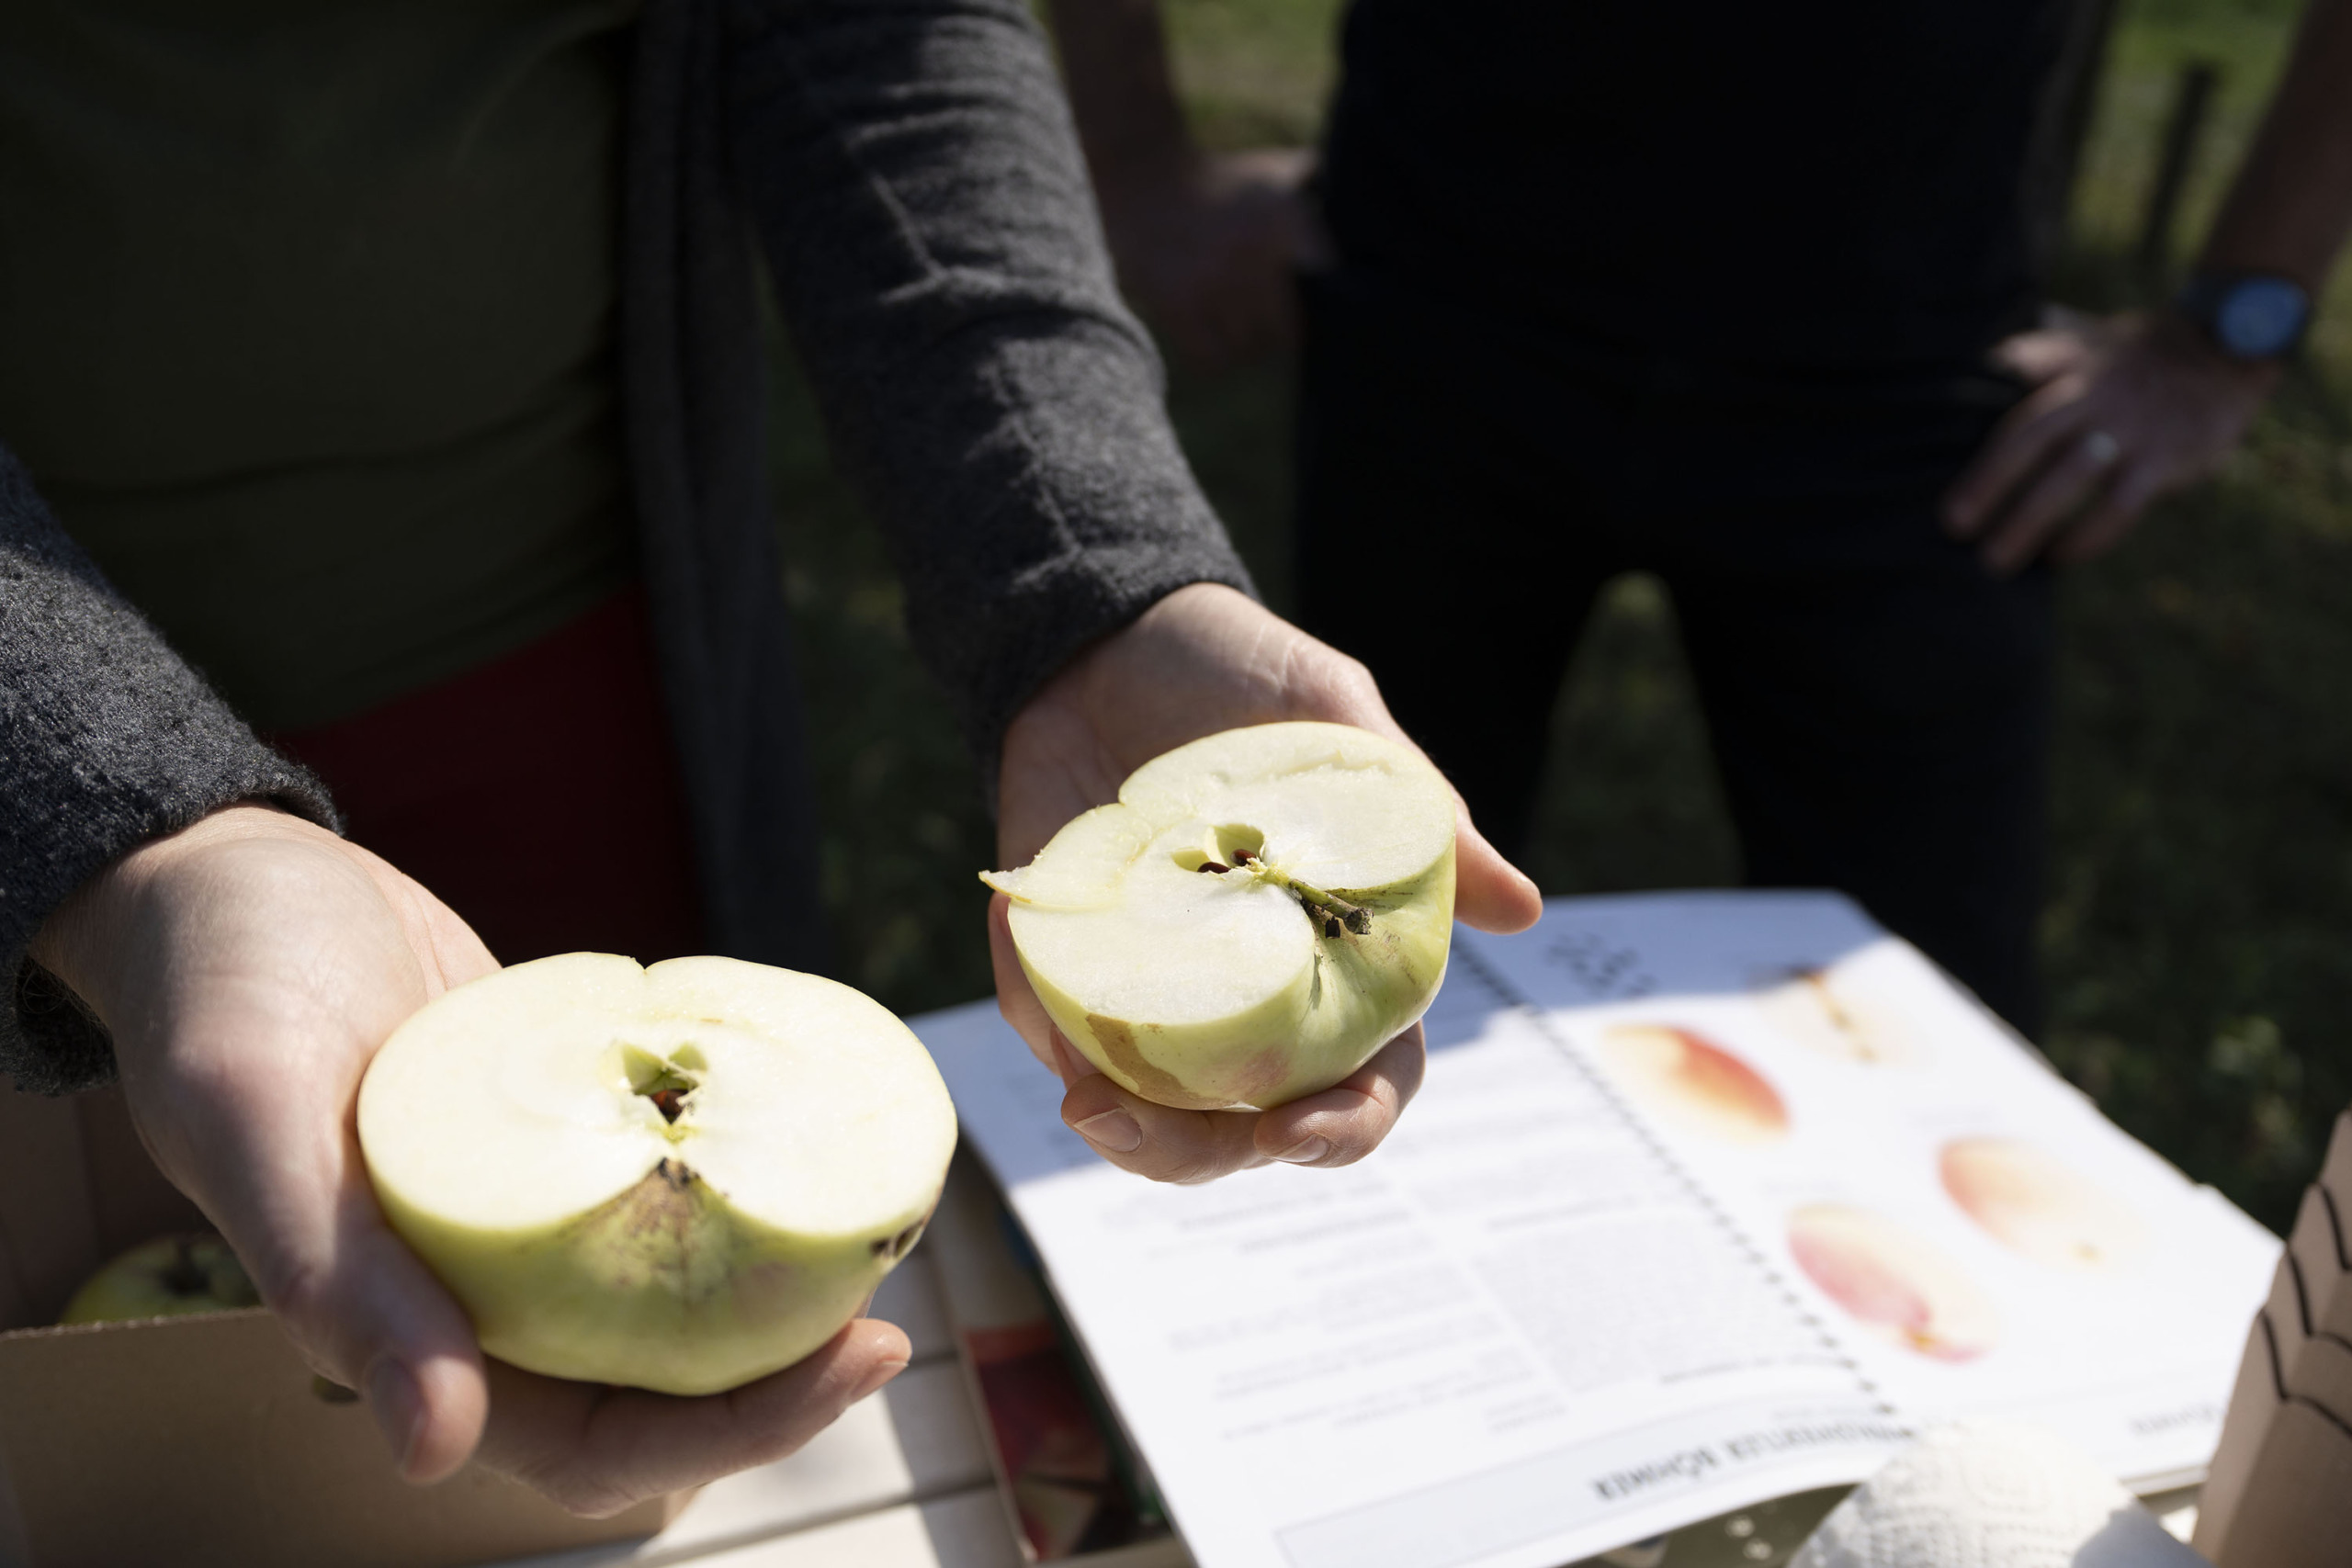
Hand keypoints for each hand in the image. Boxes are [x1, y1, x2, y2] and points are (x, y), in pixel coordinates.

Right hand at [29, 806, 906, 1515]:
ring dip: (774, 1286)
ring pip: (673, 1295)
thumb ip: (335, 1279)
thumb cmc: (218, 987)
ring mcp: (528, 1216)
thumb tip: (432, 1449)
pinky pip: (667, 1185)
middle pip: (658, 1387)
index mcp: (406, 1331)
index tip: (851, 1365)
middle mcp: (480, 1292)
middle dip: (780, 1374)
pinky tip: (812, 1136)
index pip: (589, 1445)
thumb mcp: (254, 1112)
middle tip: (889, 1320)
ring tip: (875, 1231)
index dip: (726, 1437)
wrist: (229, 876)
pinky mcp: (562, 1134)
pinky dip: (739, 1177)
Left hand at [990, 583, 1542, 1183]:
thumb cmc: (1242, 676)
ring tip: (1088, 1106)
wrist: (1110, 630)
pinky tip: (1034, 980)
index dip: (1344, 1127)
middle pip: (1241, 1129)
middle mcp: (1247, 993)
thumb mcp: (1336, 723)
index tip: (1300, 1131)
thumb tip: (1519, 911)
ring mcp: (1153, 984)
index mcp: (1337, 961)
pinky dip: (1042, 1020)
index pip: (1362, 1082)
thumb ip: (1415, 814)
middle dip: (1200, 1155)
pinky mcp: (1066, 957)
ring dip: (1120, 1129)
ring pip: (1145, 1108)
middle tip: (1147, 1128)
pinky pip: (1051, 1018)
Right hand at [1098, 149, 1328, 371]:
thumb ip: (1322, 187)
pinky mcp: (1176, 304)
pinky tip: (1213, 336)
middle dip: (1283, 333)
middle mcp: (1254, 256)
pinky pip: (1210, 360)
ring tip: (1239, 324)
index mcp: (1287, 222)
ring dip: (1246, 345)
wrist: (1145, 170)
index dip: (1329, 312)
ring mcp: (1213, 283)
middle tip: (1274, 323)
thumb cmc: (1224, 178)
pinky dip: (1214, 358)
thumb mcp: (1276, 172)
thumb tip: (1365, 209)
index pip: (1328, 292)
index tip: (1324, 314)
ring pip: (1248, 350)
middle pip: (1288, 334)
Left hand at [1942, 308, 2278, 573]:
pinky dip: (2088, 535)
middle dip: (1989, 482)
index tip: (1926, 445)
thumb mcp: (2087, 337)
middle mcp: (2095, 394)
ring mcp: (2131, 426)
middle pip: (2032, 437)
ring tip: (1995, 560)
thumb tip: (1975, 357)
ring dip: (2031, 521)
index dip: (1969, 410)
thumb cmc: (2135, 353)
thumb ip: (2036, 349)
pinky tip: (2059, 556)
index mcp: (2068, 366)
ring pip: (2072, 478)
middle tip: (1953, 527)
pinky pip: (2121, 504)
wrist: (2226, 346)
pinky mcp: (2168, 457)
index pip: (2009, 386)